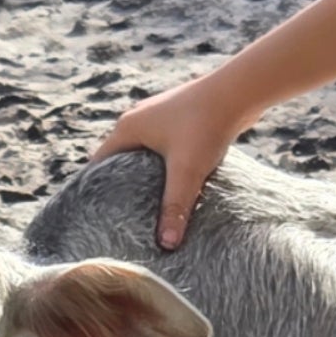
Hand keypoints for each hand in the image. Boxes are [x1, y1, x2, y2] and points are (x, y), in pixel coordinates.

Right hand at [90, 74, 244, 247]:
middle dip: (123, 186)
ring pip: (144, 153)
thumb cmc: (206, 126)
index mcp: (128, 128)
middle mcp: (138, 119)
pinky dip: (165, 165)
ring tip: (150, 204)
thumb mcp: (187, 171)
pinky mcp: (180, 118)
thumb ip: (174, 207)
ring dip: (146, 176)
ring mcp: (159, 116)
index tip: (99, 214)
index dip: (97, 189)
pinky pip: (164, 147)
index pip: (99, 163)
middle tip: (125, 216)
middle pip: (120, 159)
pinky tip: (177, 182)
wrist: (238, 91)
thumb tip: (166, 245)